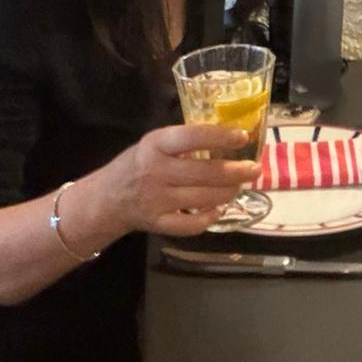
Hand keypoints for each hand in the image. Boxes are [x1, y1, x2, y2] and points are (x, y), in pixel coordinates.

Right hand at [91, 123, 262, 238]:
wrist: (106, 198)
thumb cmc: (138, 163)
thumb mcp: (155, 143)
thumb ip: (185, 140)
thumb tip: (228, 136)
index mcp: (156, 145)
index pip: (192, 137)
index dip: (220, 137)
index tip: (243, 137)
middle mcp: (156, 171)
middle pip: (204, 173)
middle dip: (236, 172)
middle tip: (255, 169)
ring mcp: (156, 200)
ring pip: (202, 199)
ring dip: (228, 193)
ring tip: (240, 186)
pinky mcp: (157, 223)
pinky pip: (189, 225)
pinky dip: (208, 219)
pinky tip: (218, 210)